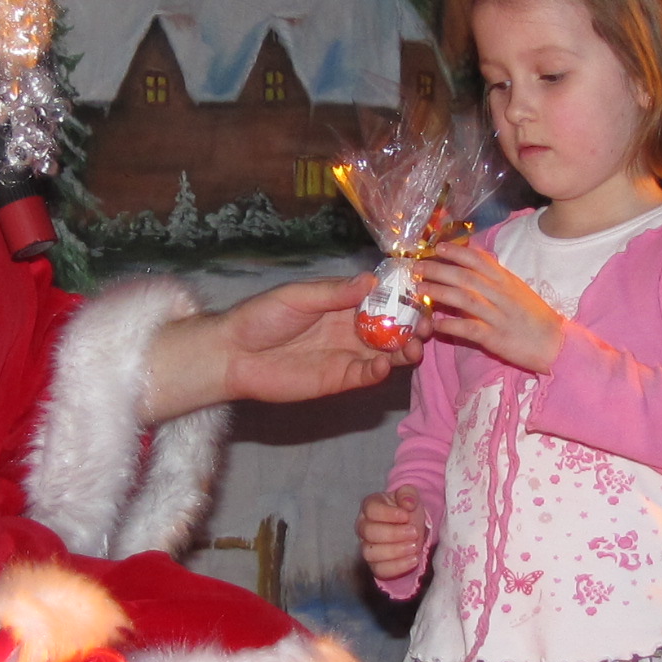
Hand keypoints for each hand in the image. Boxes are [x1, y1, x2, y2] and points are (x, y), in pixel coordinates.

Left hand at [142, 273, 416, 420]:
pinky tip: (384, 365)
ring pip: (387, 353)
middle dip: (413, 327)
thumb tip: (372, 281)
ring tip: (414, 349)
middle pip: (392, 327)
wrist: (232, 354)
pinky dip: (380, 372)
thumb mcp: (298, 296)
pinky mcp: (338, 380)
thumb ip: (335, 293)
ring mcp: (347, 355)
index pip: (381, 299)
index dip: (403, 299)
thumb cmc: (261, 317)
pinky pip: (366, 376)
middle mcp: (350, 328)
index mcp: (342, 303)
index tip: (423, 297)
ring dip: (404, 351)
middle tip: (428, 328)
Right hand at [358, 486, 429, 585]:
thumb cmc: (407, 511)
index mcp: (369, 507)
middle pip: (369, 532)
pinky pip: (379, 570)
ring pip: (370, 553)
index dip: (388, 513)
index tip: (406, 515)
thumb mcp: (410, 496)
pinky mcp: (375, 565)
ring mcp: (367, 548)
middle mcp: (363, 527)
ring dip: (395, 551)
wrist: (412, 529)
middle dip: (394, 533)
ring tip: (414, 547)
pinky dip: (397, 567)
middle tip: (414, 532)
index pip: (371, 509)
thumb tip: (407, 503)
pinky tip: (413, 560)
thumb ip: (408, 494)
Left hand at [416, 240, 565, 373]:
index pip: (479, 260)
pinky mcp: (495, 337)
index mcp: (507, 281)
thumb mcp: (519, 290)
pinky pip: (468, 329)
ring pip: (463, 299)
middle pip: (465, 277)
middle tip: (417, 266)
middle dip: (439, 269)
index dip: (457, 251)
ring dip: (439, 292)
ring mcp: (497, 316)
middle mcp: (501, 294)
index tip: (438, 246)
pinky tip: (435, 324)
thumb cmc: (536, 317)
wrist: (556, 344)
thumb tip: (476, 260)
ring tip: (420, 289)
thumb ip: (497, 277)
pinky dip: (450, 325)